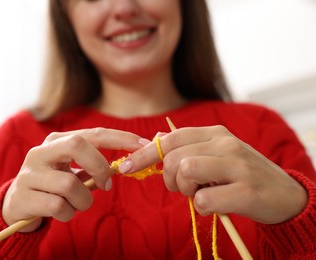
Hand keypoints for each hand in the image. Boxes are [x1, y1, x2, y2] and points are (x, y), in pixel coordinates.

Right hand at [2, 128, 147, 231]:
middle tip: (106, 184)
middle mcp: (41, 151)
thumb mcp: (73, 171)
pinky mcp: (23, 196)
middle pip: (78, 146)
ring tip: (76, 203)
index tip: (143, 145)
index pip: (93, 133)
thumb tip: (128, 162)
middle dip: (99, 167)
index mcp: (57, 141)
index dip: (120, 138)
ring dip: (83, 200)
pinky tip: (62, 211)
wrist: (17, 205)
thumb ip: (95, 165)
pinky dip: (68, 213)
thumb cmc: (54, 185)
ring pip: (71, 184)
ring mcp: (30, 173)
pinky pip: (58, 206)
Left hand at [119, 125, 307, 223]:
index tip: (124, 167)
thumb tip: (155, 138)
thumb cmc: (242, 175)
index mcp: (215, 133)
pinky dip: (203, 207)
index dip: (143, 153)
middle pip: (173, 157)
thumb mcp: (216, 154)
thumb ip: (187, 146)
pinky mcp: (246, 191)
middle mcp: (226, 144)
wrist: (285, 194)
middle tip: (184, 188)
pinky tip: (216, 205)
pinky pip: (203, 199)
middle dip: (168, 178)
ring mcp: (237, 166)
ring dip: (185, 190)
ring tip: (201, 194)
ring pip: (185, 172)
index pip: (169, 138)